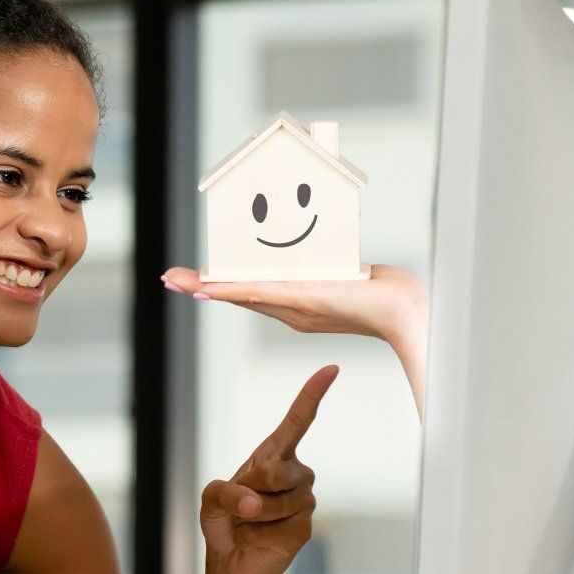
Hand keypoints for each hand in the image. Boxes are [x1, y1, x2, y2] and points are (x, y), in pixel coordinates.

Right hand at [162, 264, 427, 346]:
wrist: (402, 310)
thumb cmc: (383, 293)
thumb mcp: (349, 277)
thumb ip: (333, 272)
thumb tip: (334, 262)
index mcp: (298, 306)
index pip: (253, 294)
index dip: (224, 287)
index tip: (199, 282)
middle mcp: (290, 311)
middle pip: (237, 295)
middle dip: (202, 287)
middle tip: (171, 279)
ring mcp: (292, 307)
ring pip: (239, 295)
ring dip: (204, 288)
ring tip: (176, 281)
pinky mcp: (297, 299)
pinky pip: (254, 293)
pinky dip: (227, 290)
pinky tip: (206, 288)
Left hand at [199, 365, 336, 573]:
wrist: (234, 560)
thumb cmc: (226, 521)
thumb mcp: (211, 499)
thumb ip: (225, 492)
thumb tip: (254, 503)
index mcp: (275, 454)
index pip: (298, 420)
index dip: (313, 394)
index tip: (332, 368)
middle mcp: (297, 473)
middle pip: (273, 472)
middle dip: (248, 492)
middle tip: (242, 506)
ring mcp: (305, 500)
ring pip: (269, 505)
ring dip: (246, 519)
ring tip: (247, 523)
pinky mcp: (304, 528)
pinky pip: (272, 530)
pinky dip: (251, 537)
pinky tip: (254, 540)